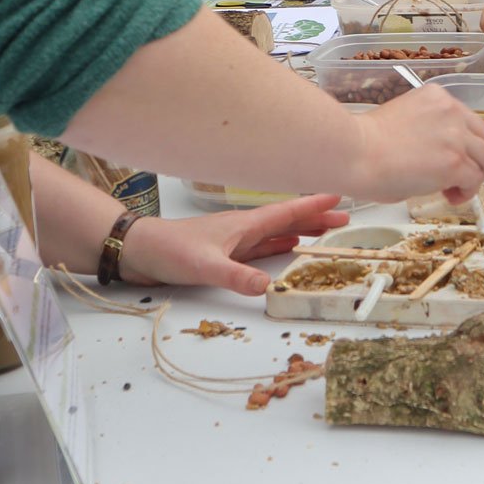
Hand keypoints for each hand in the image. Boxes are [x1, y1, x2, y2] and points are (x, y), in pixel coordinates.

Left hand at [122, 193, 346, 294]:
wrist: (138, 251)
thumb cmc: (169, 250)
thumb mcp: (205, 266)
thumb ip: (236, 276)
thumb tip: (268, 288)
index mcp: (244, 225)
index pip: (286, 212)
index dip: (313, 206)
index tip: (339, 195)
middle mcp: (243, 229)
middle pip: (287, 220)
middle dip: (315, 218)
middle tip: (344, 219)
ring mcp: (234, 240)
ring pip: (276, 232)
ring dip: (300, 231)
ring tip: (323, 232)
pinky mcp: (224, 252)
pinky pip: (262, 247)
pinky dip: (279, 246)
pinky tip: (287, 249)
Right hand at [349, 86, 483, 203]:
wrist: (354, 153)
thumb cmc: (365, 143)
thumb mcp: (404, 121)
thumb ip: (430, 132)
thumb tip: (439, 158)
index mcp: (437, 97)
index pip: (470, 121)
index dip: (466, 144)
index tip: (452, 158)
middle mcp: (452, 111)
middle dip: (477, 161)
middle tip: (458, 177)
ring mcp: (456, 136)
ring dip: (473, 178)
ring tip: (452, 190)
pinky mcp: (455, 161)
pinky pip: (474, 180)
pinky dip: (466, 192)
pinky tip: (449, 196)